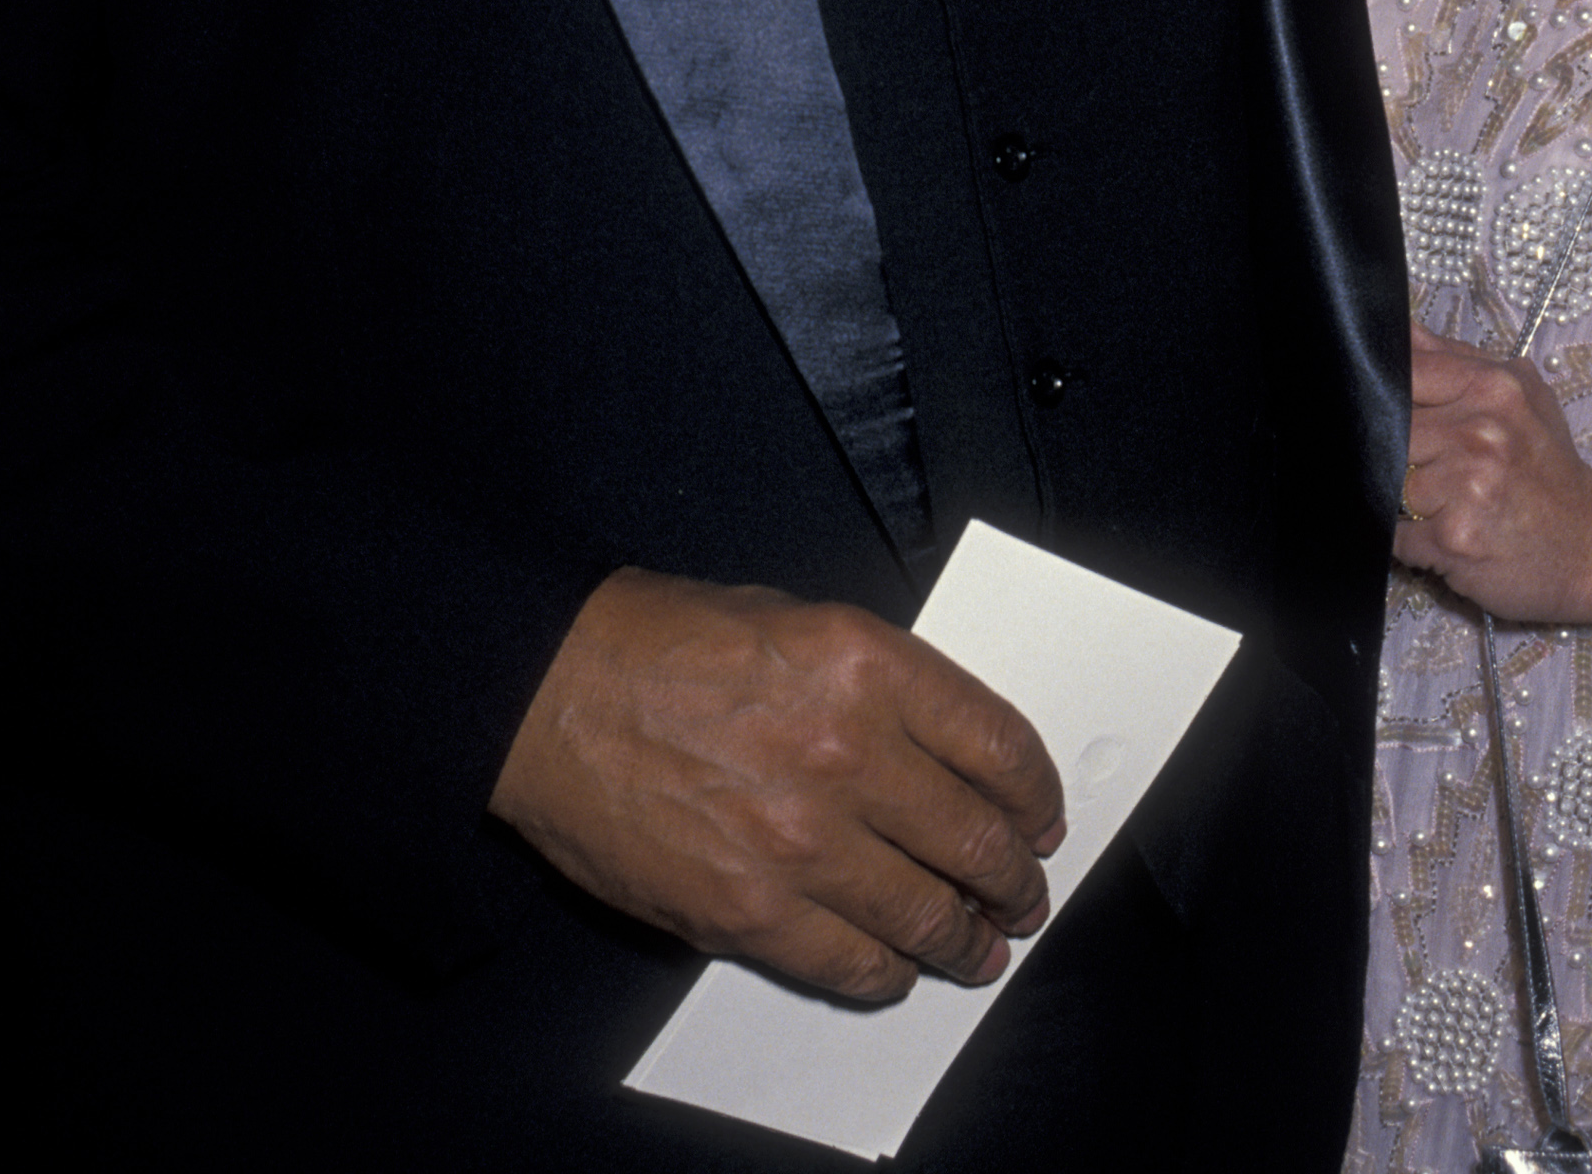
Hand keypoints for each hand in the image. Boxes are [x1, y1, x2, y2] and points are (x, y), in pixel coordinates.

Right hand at [489, 568, 1065, 1001]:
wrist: (550, 694)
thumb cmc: (662, 643)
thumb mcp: (797, 617)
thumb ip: (879, 683)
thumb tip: (943, 750)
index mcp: (868, 666)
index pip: (999, 746)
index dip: (1035, 795)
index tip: (1042, 817)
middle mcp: (849, 753)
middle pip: (977, 840)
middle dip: (1015, 879)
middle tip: (1023, 894)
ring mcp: (802, 842)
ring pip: (928, 915)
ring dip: (967, 940)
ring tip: (978, 947)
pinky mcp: (751, 913)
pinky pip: (853, 963)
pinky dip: (890, 973)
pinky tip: (898, 967)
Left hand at [1397, 326, 1591, 631]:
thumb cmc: (1549, 467)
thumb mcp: (1520, 394)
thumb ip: (1454, 359)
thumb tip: (1399, 328)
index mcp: (1493, 387)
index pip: (1404, 374)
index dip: (1388, 397)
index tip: (1397, 414)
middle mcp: (1482, 432)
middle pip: (1389, 431)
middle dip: (1402, 454)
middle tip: (1439, 470)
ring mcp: (1469, 486)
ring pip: (1391, 485)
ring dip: (1411, 502)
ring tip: (1453, 505)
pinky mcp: (1456, 538)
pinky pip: (1400, 535)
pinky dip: (1414, 541)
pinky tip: (1452, 534)